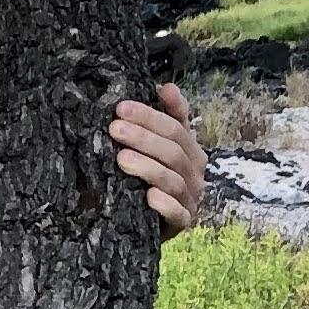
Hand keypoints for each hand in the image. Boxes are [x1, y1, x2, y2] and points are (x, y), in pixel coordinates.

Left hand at [109, 80, 206, 231]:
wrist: (143, 221)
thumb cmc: (146, 177)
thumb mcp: (150, 146)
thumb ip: (160, 118)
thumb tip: (168, 86)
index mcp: (189, 148)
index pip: (176, 125)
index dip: (151, 115)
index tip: (122, 107)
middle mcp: (194, 171)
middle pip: (173, 149)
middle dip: (143, 136)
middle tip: (114, 128)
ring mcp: (191, 197)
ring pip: (173, 178)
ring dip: (148, 167)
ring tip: (122, 159)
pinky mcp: (182, 222)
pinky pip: (178, 213)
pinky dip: (165, 204)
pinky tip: (149, 196)